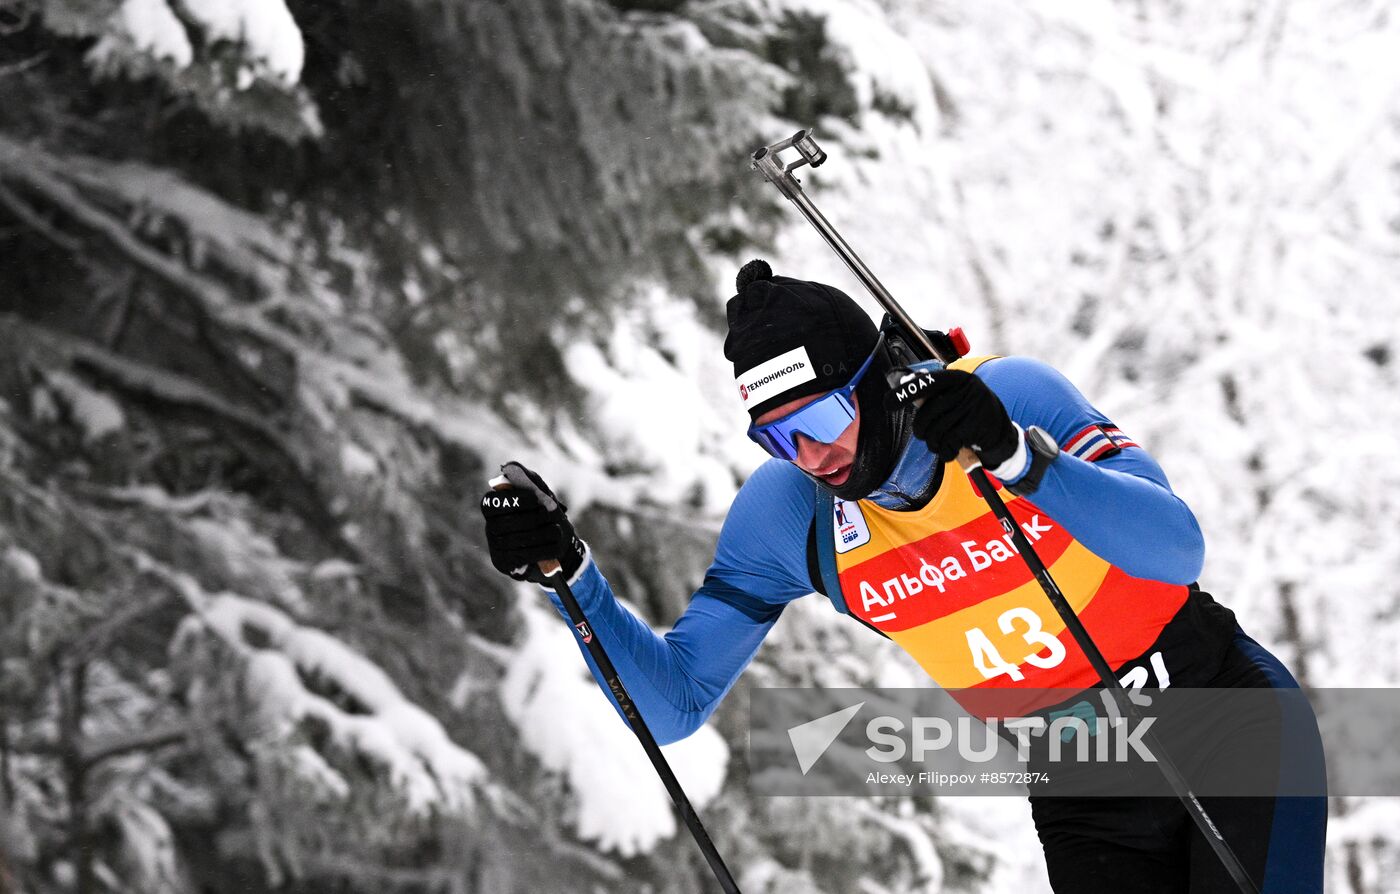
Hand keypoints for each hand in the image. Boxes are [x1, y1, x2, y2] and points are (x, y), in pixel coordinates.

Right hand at [479, 462, 585, 581]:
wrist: (560, 547)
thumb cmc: (547, 515)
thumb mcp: (542, 494)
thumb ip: (528, 480)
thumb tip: (508, 467)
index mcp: (494, 507)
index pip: (491, 503)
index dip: (513, 501)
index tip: (536, 499)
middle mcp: (489, 527)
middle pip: (504, 524)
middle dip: (532, 519)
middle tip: (553, 516)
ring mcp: (495, 547)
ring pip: (515, 541)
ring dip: (541, 534)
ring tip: (557, 530)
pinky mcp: (504, 563)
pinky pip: (522, 557)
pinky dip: (542, 550)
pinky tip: (554, 546)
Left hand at [887, 368, 1020, 469]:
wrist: (999, 429)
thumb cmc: (968, 411)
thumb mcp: (954, 395)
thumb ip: (932, 392)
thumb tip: (902, 383)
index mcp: (957, 378)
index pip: (927, 383)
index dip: (905, 393)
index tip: (888, 404)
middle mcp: (967, 389)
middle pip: (928, 412)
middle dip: (921, 429)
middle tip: (923, 434)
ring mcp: (973, 407)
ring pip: (937, 430)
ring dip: (932, 442)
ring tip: (937, 443)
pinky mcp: (977, 427)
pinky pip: (949, 442)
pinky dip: (944, 451)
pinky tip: (948, 450)